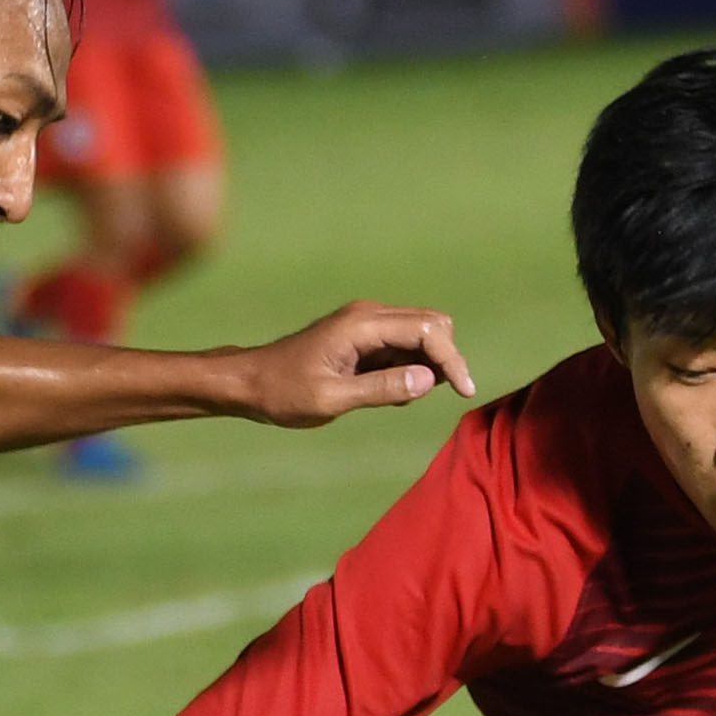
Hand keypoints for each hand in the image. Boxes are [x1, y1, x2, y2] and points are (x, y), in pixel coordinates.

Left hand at [222, 301, 476, 429]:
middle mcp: (368, 316)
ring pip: (422, 334)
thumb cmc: (284, 392)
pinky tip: (389, 394)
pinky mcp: (364, 338)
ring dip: (428, 365)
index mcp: (361, 325)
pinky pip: (404, 346)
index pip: (427, 330)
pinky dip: (411, 369)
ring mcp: (367, 324)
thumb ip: (380, 389)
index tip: (465, 391)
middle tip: (444, 395)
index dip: (452, 359)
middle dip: (447, 358)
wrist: (251, 383)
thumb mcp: (331, 399)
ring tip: (400, 399)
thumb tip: (428, 380)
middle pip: (433, 324)